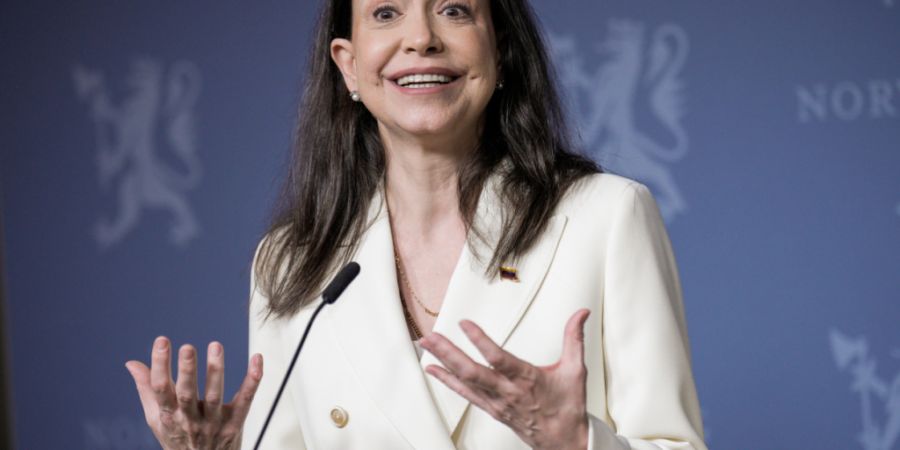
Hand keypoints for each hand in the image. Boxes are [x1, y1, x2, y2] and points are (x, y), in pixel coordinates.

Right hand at [125, 337, 262, 449]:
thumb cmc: (177, 438)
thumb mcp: (156, 418)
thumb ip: (147, 389)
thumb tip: (131, 362)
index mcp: (169, 416)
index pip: (160, 389)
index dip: (159, 365)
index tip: (161, 341)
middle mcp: (190, 420)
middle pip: (187, 394)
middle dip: (187, 371)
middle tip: (187, 347)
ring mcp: (214, 423)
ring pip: (215, 396)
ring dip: (216, 371)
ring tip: (215, 346)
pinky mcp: (235, 423)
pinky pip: (245, 400)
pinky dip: (253, 380)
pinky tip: (256, 359)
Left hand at [420, 309, 590, 449]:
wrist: (564, 442)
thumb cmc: (568, 407)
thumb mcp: (576, 370)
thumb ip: (575, 338)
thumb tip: (581, 313)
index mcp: (527, 379)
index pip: (498, 358)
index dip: (480, 340)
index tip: (464, 323)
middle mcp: (508, 392)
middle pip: (472, 371)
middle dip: (448, 352)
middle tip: (430, 335)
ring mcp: (497, 402)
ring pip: (465, 381)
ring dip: (443, 361)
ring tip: (426, 344)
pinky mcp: (492, 410)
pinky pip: (465, 394)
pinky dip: (447, 380)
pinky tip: (433, 369)